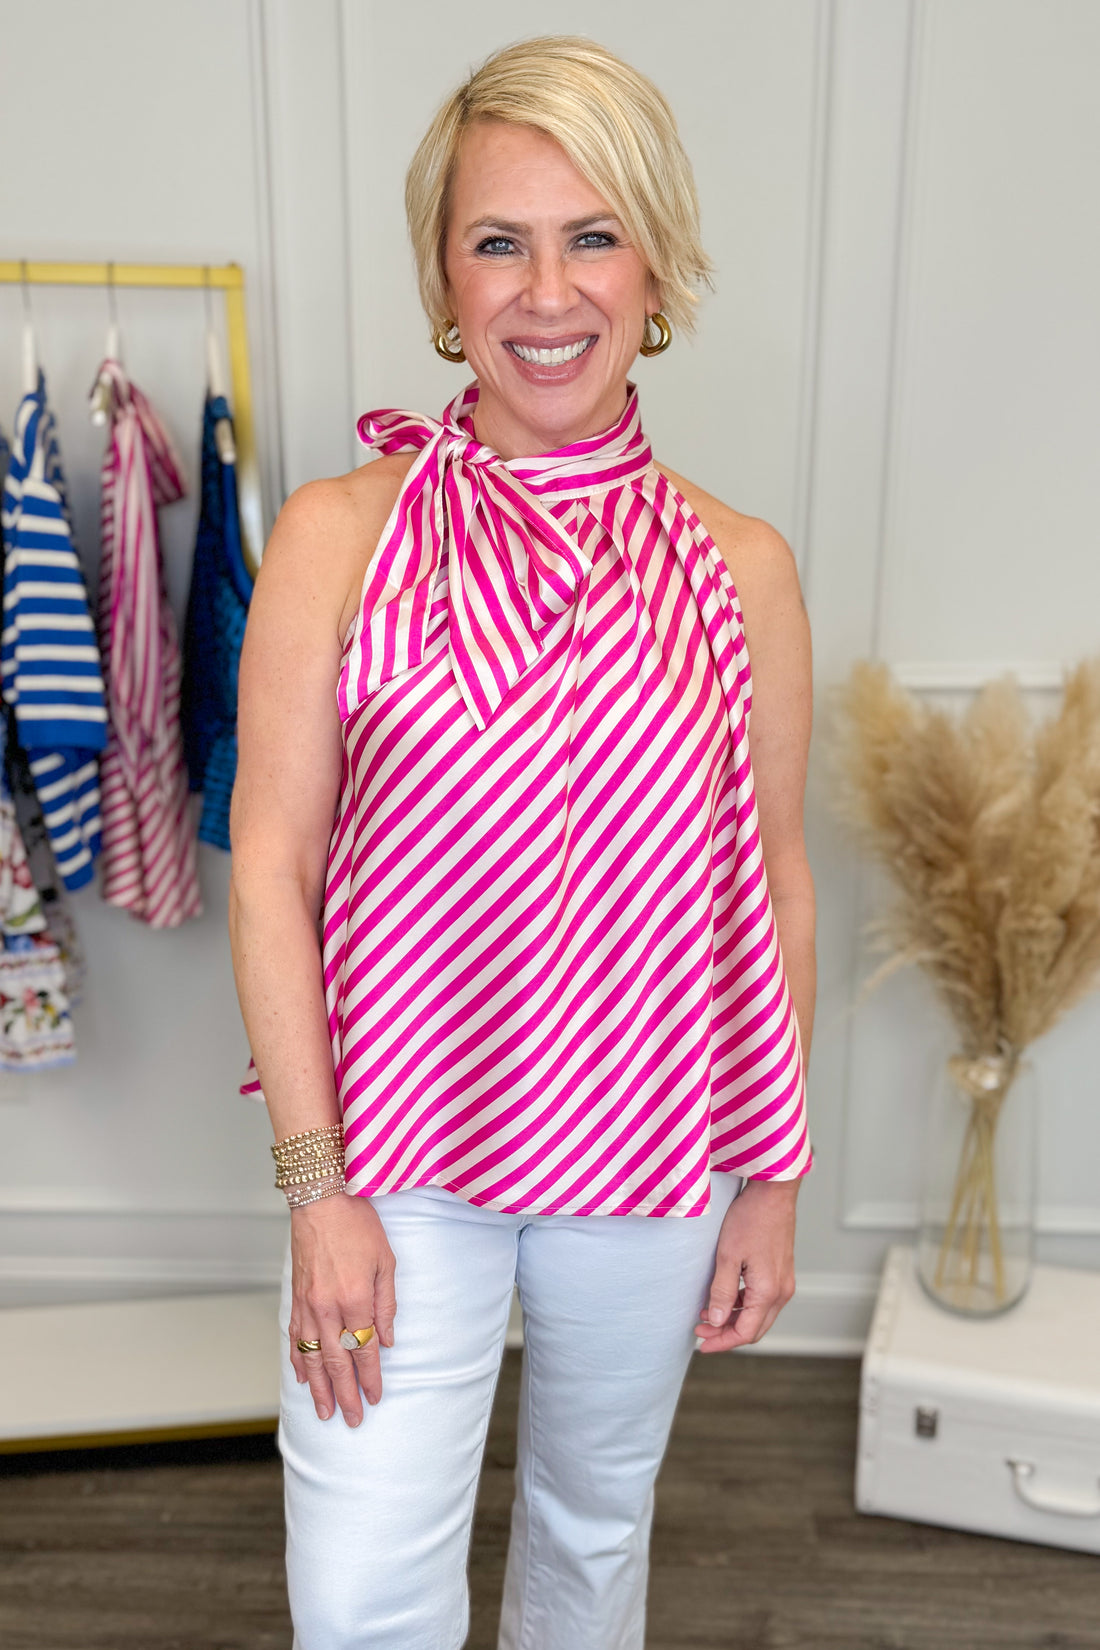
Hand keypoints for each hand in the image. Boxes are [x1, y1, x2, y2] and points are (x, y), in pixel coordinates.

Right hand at [288, 1192, 396, 1425]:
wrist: (321, 1199)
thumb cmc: (357, 1224)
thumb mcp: (385, 1260)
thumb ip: (386, 1304)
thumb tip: (386, 1340)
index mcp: (355, 1298)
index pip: (365, 1349)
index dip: (370, 1377)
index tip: (375, 1398)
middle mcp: (328, 1307)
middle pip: (337, 1361)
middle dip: (345, 1394)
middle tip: (351, 1419)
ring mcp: (307, 1304)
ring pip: (312, 1356)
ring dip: (318, 1387)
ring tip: (324, 1411)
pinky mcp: (295, 1298)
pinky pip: (295, 1337)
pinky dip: (298, 1360)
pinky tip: (302, 1377)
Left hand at [693, 1177, 799, 1352]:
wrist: (772, 1193)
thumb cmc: (751, 1219)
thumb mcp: (728, 1256)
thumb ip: (721, 1292)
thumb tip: (716, 1321)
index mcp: (768, 1292)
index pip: (746, 1333)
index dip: (722, 1342)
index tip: (702, 1343)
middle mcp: (782, 1292)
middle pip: (754, 1328)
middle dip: (726, 1334)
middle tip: (700, 1330)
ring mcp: (784, 1282)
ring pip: (759, 1315)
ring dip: (734, 1319)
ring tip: (706, 1314)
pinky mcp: (781, 1272)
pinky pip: (763, 1300)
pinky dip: (743, 1305)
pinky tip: (724, 1297)